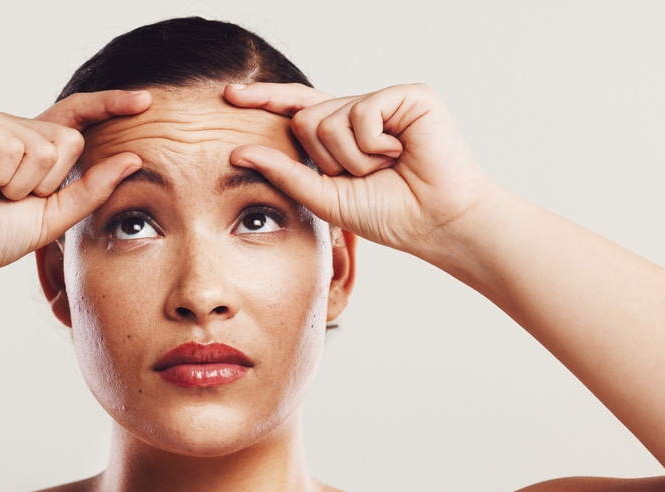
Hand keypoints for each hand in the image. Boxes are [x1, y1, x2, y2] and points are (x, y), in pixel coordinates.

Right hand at [0, 90, 150, 284]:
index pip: (77, 117)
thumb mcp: (53, 217)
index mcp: (32, 148)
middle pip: (69, 139)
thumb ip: (92, 188)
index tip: (147, 102)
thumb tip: (134, 158)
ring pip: (44, 145)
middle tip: (8, 198)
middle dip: (47, 181)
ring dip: (21, 183)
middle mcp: (12, 128)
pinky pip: (13, 143)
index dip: (110, 106)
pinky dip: (0, 173)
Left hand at [226, 83, 496, 256]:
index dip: (264, 99)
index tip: (228, 95)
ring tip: (388, 167)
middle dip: (328, 159)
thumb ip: (283, 173)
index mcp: (341, 134)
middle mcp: (359, 112)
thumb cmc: (388, 213)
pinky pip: (362, 113)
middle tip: (366, 176)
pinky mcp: (408, 95)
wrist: (435, 222)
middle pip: (306, 120)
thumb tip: (237, 151)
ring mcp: (384, 101)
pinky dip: (374, 144)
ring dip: (354, 158)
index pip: (295, 108)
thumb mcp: (324, 197)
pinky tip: (401, 153)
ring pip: (330, 119)